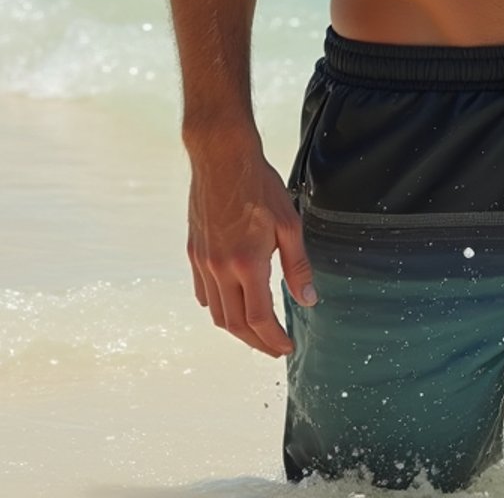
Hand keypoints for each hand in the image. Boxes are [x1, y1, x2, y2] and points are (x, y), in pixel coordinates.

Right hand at [186, 135, 317, 355]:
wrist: (221, 157)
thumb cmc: (259, 185)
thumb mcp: (289, 224)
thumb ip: (298, 266)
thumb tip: (308, 300)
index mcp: (247, 264)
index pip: (260, 319)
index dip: (274, 340)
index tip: (286, 348)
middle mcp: (220, 269)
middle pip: (236, 324)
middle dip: (256, 342)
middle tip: (274, 347)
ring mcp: (203, 262)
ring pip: (217, 312)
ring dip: (237, 328)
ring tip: (256, 331)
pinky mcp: (194, 252)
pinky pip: (203, 293)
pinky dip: (218, 307)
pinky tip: (232, 304)